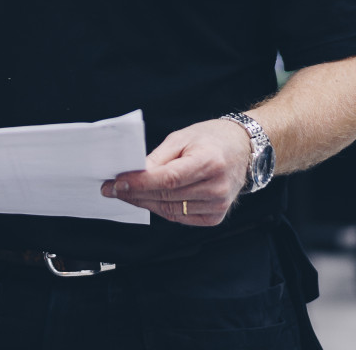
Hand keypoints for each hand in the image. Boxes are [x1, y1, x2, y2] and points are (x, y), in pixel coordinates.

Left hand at [100, 119, 249, 226]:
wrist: (242, 149)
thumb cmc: (211, 139)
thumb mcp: (182, 137)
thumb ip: (158, 158)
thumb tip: (133, 174)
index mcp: (209, 162)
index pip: (168, 179)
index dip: (139, 183)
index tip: (116, 183)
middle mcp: (216, 187)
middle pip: (166, 196)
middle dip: (135, 193)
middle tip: (113, 188)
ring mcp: (218, 205)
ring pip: (170, 210)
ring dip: (145, 203)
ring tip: (126, 193)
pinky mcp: (215, 217)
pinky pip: (180, 217)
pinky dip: (162, 209)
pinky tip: (149, 200)